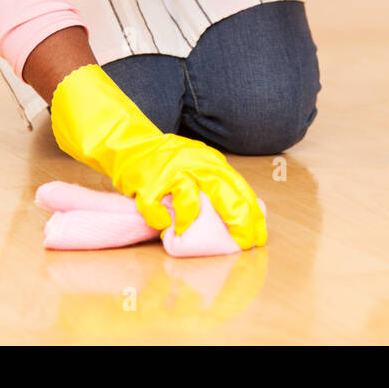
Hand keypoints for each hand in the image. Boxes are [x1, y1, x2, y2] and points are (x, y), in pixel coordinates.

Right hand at [49, 64, 266, 249]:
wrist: (129, 144)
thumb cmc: (167, 162)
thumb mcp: (198, 165)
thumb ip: (215, 183)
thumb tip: (241, 214)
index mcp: (211, 161)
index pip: (239, 189)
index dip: (252, 216)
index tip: (259, 237)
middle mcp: (195, 163)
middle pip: (224, 194)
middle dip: (237, 222)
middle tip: (241, 243)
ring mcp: (171, 171)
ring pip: (190, 200)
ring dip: (191, 221)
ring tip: (188, 234)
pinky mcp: (147, 181)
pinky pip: (155, 207)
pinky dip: (159, 219)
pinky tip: (162, 223)